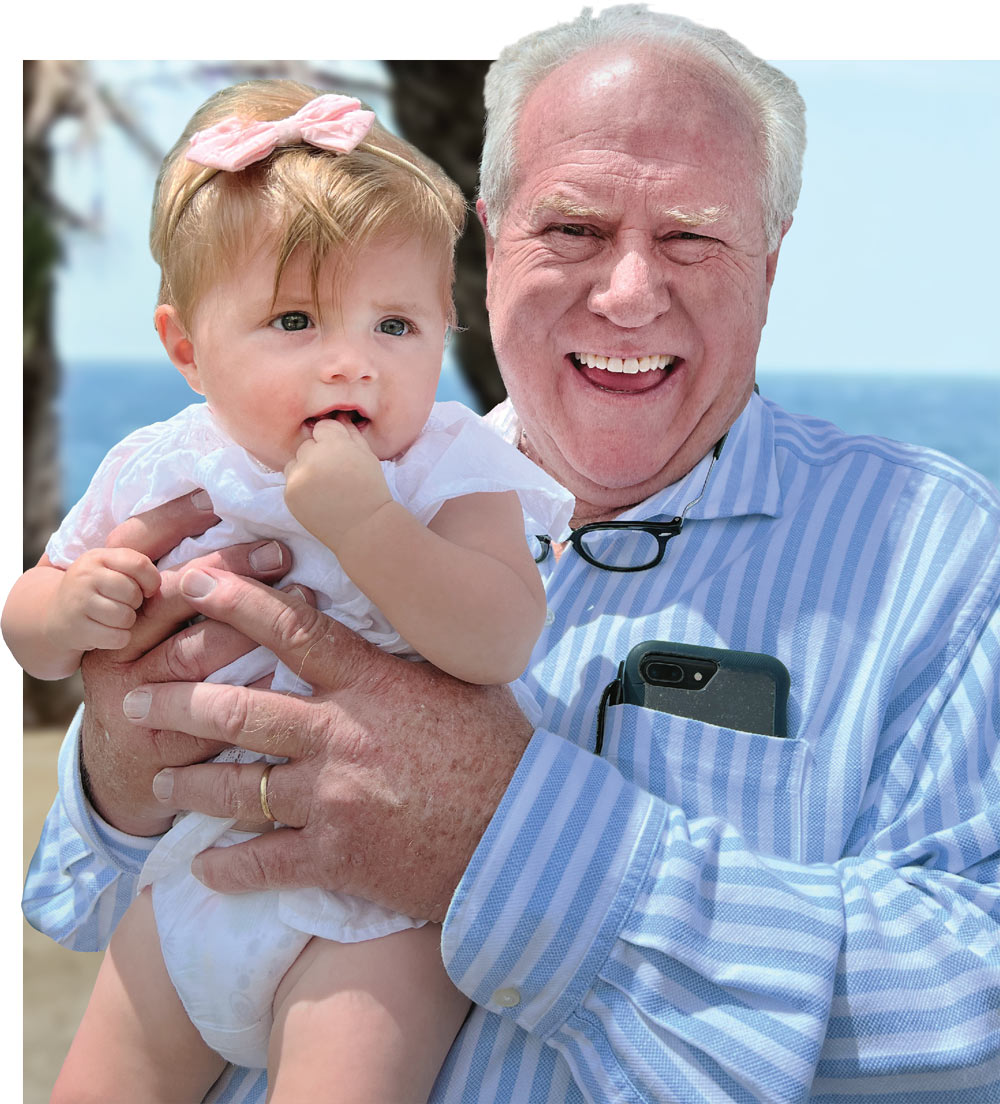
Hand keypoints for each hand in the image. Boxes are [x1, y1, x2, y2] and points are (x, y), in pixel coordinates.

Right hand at [49, 547, 159, 652]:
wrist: (55, 614)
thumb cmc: (95, 590)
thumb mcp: (109, 568)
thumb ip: (135, 567)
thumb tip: (157, 586)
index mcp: (97, 557)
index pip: (139, 564)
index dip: (152, 580)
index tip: (147, 590)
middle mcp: (85, 577)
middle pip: (133, 593)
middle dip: (135, 603)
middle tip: (122, 604)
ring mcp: (79, 603)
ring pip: (126, 617)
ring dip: (126, 622)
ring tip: (113, 617)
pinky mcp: (78, 629)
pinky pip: (117, 638)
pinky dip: (119, 638)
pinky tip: (107, 631)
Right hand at [78, 491, 295, 835]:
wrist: (126, 766)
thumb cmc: (159, 674)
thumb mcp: (154, 627)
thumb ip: (178, 578)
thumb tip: (228, 507)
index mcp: (106, 611)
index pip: (133, 551)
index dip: (175, 520)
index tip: (222, 499)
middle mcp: (113, 652)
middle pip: (169, 598)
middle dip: (229, 570)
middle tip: (280, 550)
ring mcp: (133, 702)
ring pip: (191, 653)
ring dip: (250, 624)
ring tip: (302, 596)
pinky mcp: (160, 748)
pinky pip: (213, 714)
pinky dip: (256, 687)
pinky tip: (293, 668)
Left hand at [124, 567, 534, 920]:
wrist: (524, 836)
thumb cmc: (501, 753)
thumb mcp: (461, 685)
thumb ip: (410, 660)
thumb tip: (396, 622)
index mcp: (372, 684)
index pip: (293, 630)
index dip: (236, 600)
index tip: (193, 581)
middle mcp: (341, 733)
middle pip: (239, 707)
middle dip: (178, 699)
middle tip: (137, 696)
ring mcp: (334, 798)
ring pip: (236, 786)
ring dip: (189, 781)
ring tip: (160, 777)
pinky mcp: (337, 857)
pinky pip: (261, 863)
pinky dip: (225, 866)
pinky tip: (202, 865)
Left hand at [283, 415, 391, 549]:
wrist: (364, 527)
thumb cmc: (371, 490)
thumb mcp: (367, 457)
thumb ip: (351, 434)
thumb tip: (340, 415)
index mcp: (335, 444)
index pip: (322, 427)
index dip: (332, 439)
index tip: (340, 453)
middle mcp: (312, 457)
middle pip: (307, 444)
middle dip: (318, 454)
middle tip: (334, 473)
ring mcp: (298, 476)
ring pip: (294, 462)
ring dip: (305, 468)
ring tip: (324, 485)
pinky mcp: (289, 494)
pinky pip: (291, 481)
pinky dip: (301, 487)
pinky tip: (318, 497)